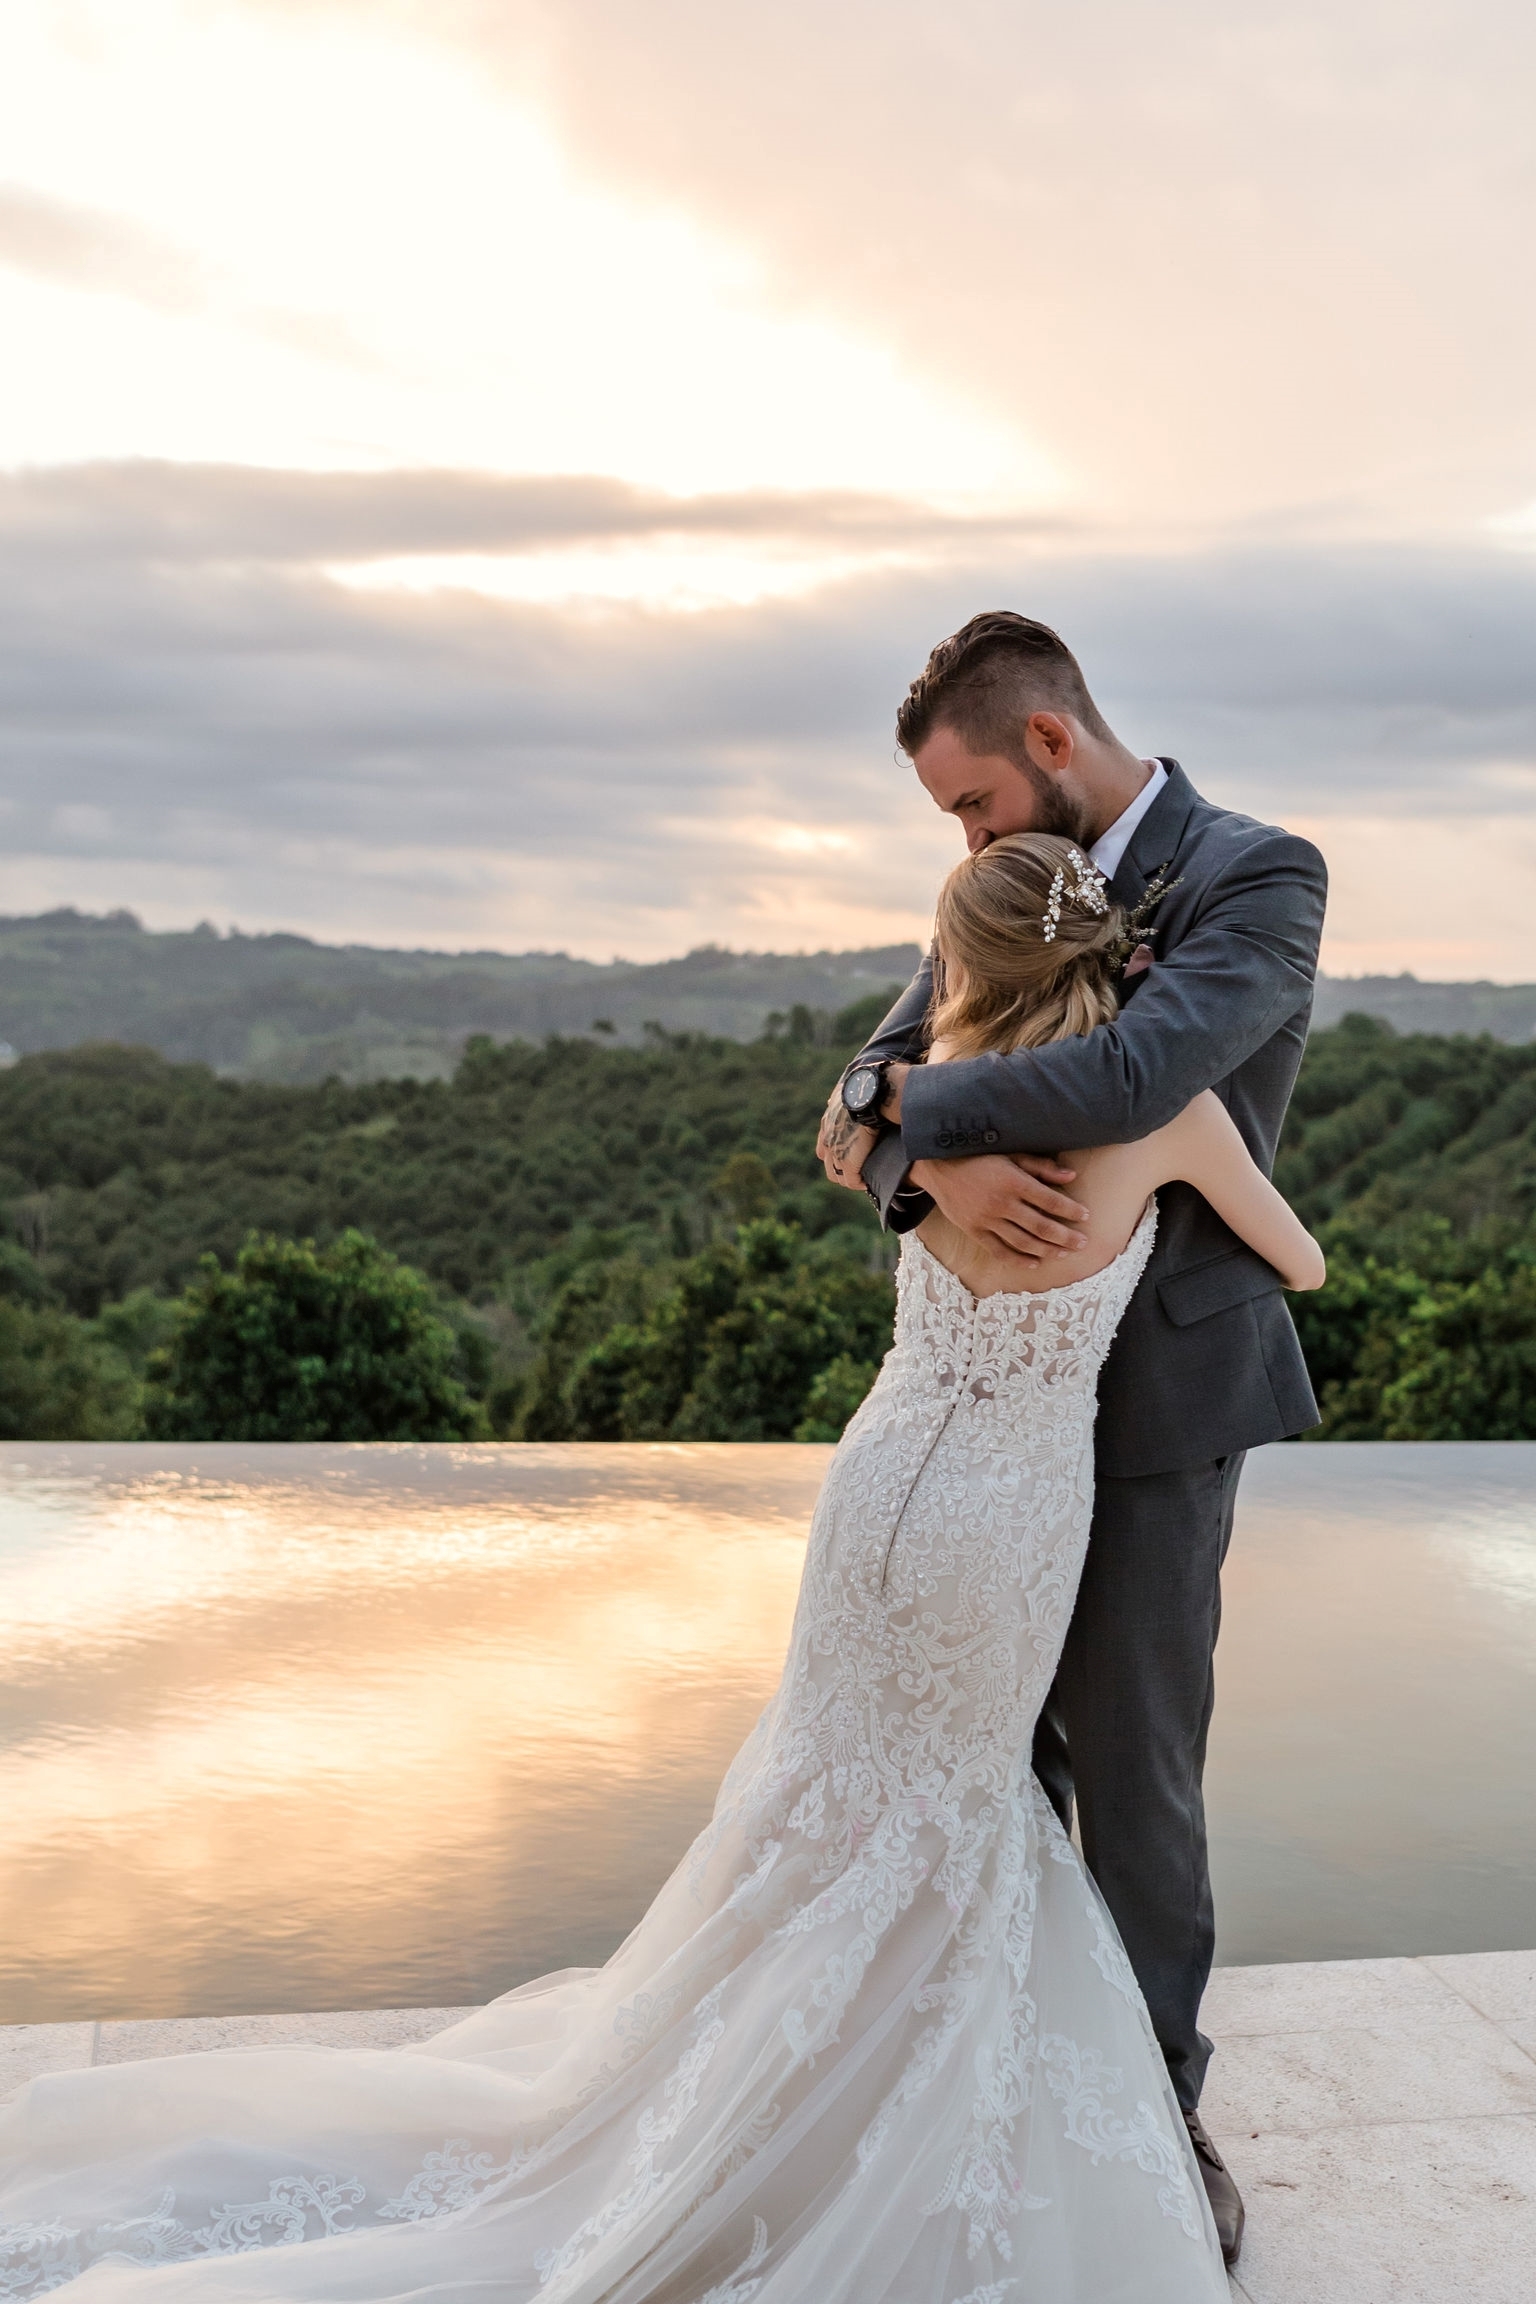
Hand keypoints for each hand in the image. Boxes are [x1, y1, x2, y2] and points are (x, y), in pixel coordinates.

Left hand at [817, 1088, 880, 1189]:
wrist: (869, 1092)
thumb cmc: (864, 1086)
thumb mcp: (848, 1088)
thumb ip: (845, 1094)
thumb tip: (848, 1087)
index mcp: (828, 1122)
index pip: (824, 1148)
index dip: (836, 1155)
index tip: (849, 1157)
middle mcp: (827, 1138)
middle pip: (829, 1164)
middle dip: (841, 1170)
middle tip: (857, 1172)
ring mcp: (836, 1150)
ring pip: (837, 1175)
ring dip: (850, 1179)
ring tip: (864, 1179)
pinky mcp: (849, 1160)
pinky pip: (851, 1180)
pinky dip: (859, 1183)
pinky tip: (868, 1182)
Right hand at [911, 1152, 1088, 1262]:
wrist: (938, 1167)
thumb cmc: (978, 1157)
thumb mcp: (1010, 1154)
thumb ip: (1041, 1166)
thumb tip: (1071, 1176)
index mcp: (1012, 1181)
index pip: (1049, 1200)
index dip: (1070, 1210)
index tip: (1085, 1215)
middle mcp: (1001, 1203)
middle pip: (1040, 1226)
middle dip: (1065, 1236)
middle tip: (1083, 1243)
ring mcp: (986, 1220)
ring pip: (1023, 1242)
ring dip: (1047, 1250)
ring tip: (1064, 1253)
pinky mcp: (974, 1231)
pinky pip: (998, 1250)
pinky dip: (1018, 1259)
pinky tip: (1035, 1263)